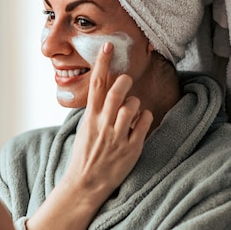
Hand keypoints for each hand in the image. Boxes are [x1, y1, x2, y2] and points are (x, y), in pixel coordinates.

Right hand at [64, 40, 153, 199]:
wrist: (85, 184)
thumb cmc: (86, 153)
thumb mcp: (86, 127)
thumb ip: (96, 108)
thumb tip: (106, 86)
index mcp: (90, 117)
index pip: (96, 84)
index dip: (102, 62)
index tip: (108, 45)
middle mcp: (103, 124)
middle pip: (117, 91)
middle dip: (125, 82)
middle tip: (126, 81)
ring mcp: (117, 136)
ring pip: (133, 105)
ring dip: (135, 104)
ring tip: (131, 112)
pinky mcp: (132, 148)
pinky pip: (145, 122)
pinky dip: (145, 118)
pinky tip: (139, 124)